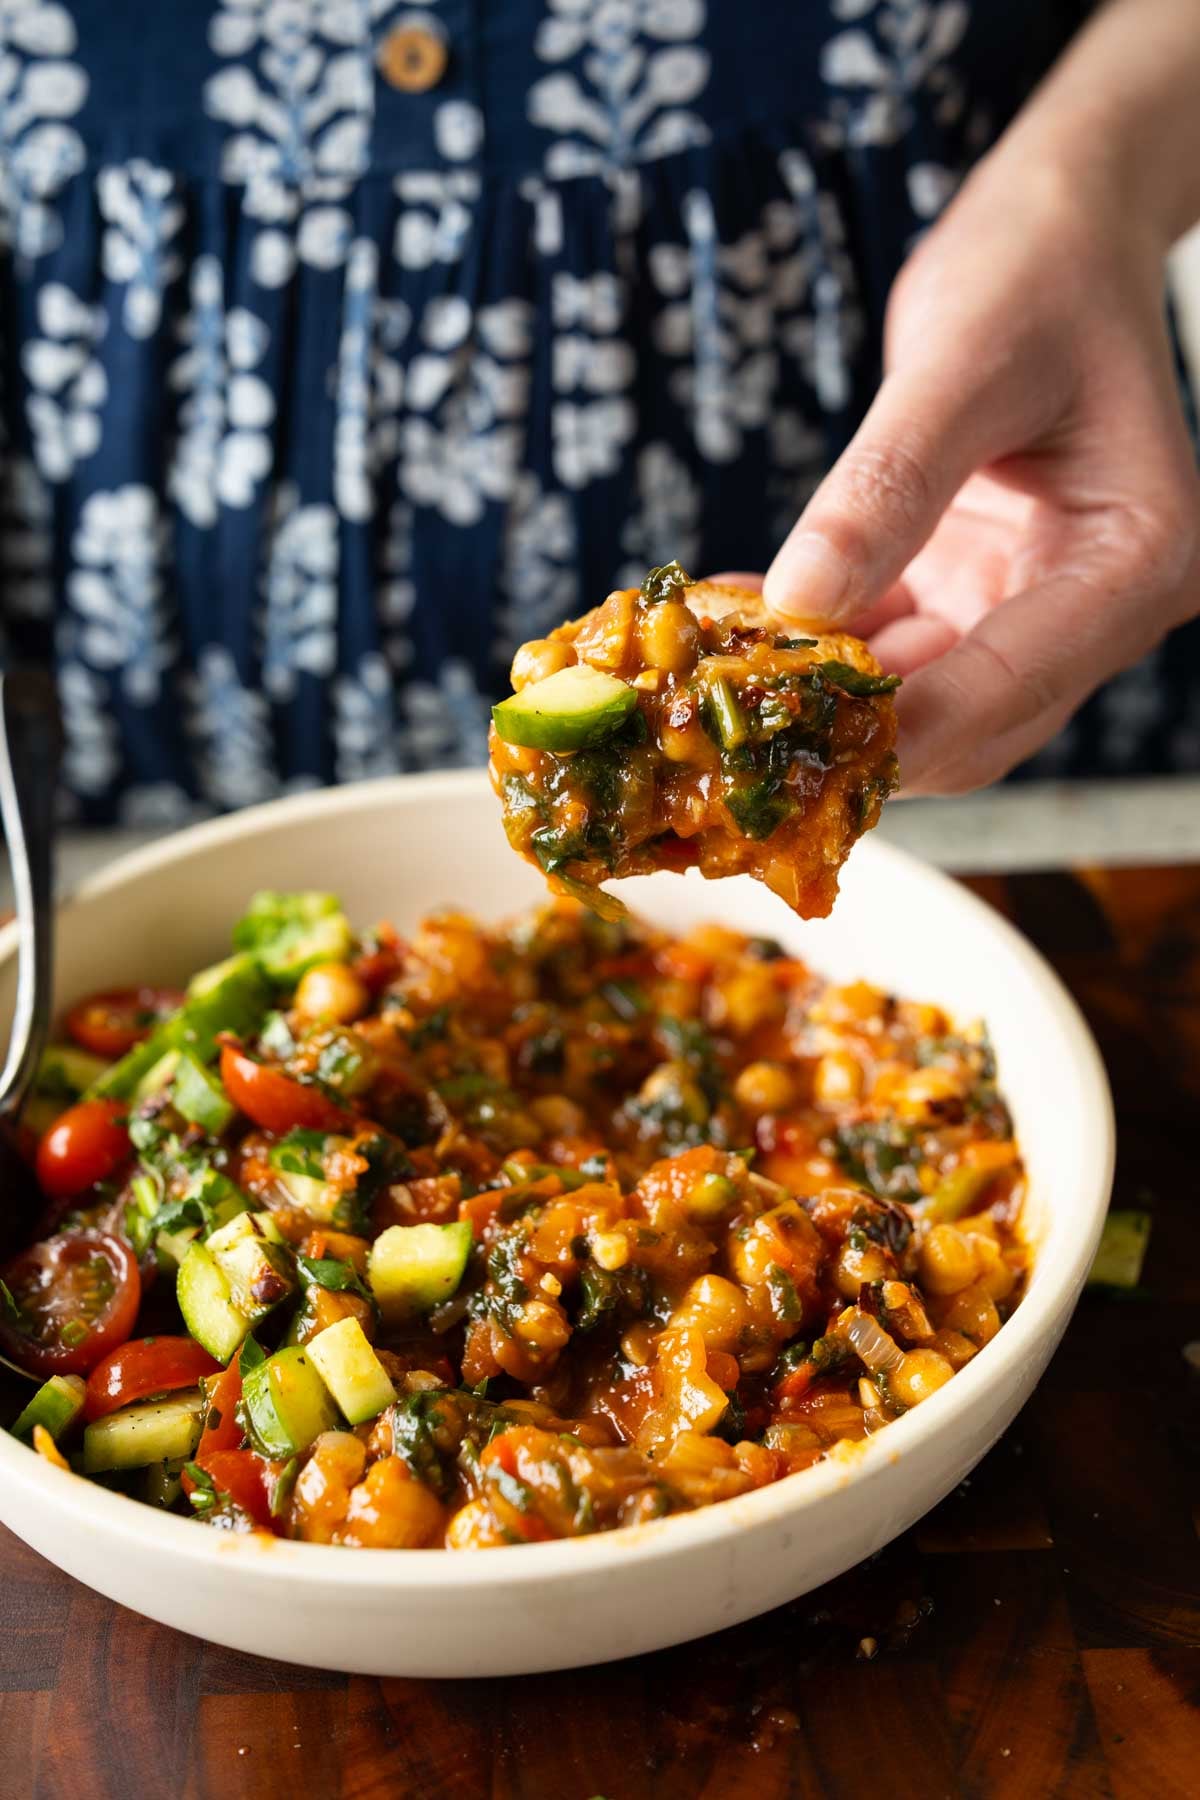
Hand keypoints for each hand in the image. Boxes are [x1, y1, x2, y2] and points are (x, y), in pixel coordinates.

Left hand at [762, 148, 1199, 793]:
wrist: (1053, 232)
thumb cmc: (1034, 272)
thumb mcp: (961, 361)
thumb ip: (886, 486)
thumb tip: (800, 601)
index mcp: (1136, 560)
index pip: (1017, 684)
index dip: (910, 728)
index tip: (802, 740)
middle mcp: (1094, 607)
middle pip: (973, 723)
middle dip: (859, 729)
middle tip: (736, 717)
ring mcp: (1028, 607)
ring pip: (921, 702)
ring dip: (823, 695)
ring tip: (719, 667)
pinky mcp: (967, 593)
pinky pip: (885, 647)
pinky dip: (816, 645)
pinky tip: (738, 622)